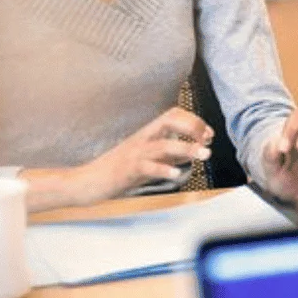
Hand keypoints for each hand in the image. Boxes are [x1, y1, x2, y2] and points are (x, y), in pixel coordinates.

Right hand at [74, 108, 213, 204]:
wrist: (88, 181)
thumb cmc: (118, 170)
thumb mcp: (147, 158)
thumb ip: (168, 155)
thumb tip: (191, 153)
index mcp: (147, 134)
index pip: (173, 115)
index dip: (194, 121)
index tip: (208, 134)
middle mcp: (142, 139)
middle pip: (170, 120)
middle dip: (192, 127)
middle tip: (207, 140)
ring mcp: (135, 153)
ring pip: (163, 145)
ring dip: (186, 149)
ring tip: (204, 155)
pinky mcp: (128, 170)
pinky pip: (147, 167)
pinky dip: (163, 170)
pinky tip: (177, 175)